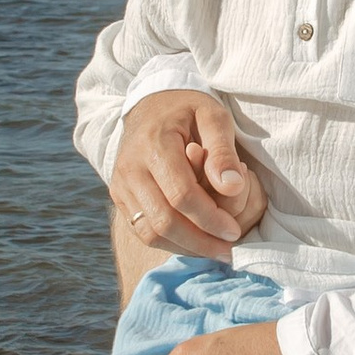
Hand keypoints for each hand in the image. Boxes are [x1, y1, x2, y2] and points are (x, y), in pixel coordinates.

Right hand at [112, 88, 268, 264]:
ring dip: (185, 248)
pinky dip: (169, 242)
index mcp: (154, 144)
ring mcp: (120, 184)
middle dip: (199, 241)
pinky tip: (195, 242)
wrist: (150, 104)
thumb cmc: (188, 109)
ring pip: (149, 232)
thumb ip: (223, 151)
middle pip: (163, 221)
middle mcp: (130, 168)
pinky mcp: (119, 196)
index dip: (210, 219)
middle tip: (228, 250)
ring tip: (214, 250)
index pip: (181, 195)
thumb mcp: (213, 115)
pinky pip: (141, 230)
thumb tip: (232, 187)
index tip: (235, 230)